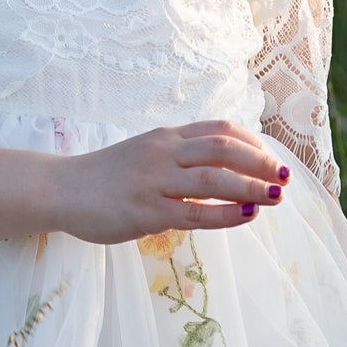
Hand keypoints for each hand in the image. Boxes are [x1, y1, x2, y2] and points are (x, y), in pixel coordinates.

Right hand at [52, 118, 290, 246]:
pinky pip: (194, 213)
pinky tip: (246, 216)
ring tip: (275, 197)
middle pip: (224, 149)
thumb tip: (223, 169)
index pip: (220, 130)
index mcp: (167, 137)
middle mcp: (164, 153)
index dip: (253, 143)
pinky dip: (225, 214)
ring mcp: (154, 181)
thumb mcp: (146, 153)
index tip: (271, 160)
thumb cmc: (107, 176)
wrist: (62, 190)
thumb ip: (180, 156)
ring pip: (214, 179)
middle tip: (285, 178)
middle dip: (260, 163)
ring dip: (251, 187)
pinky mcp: (146, 211)